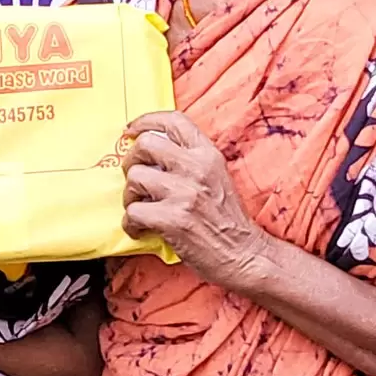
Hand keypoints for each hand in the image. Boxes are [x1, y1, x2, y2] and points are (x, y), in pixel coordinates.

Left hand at [122, 110, 269, 291]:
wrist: (245, 255)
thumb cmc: (227, 220)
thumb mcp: (216, 177)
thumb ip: (190, 161)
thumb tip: (151, 151)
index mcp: (208, 154)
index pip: (173, 120)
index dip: (145, 121)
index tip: (130, 130)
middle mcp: (197, 168)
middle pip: (144, 145)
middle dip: (131, 162)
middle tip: (136, 180)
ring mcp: (185, 193)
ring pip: (134, 178)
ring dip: (130, 196)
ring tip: (141, 209)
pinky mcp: (173, 219)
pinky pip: (133, 212)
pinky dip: (131, 224)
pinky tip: (141, 230)